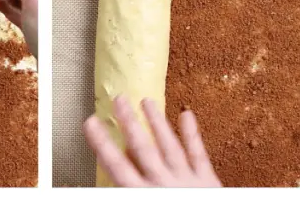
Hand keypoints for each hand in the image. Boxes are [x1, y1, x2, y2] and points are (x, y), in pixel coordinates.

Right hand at [83, 95, 221, 186]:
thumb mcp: (137, 209)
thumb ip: (118, 198)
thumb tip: (90, 190)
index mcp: (142, 196)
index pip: (116, 165)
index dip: (102, 143)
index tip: (91, 122)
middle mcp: (162, 184)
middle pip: (142, 147)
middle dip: (129, 122)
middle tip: (119, 99)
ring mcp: (186, 181)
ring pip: (168, 145)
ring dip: (157, 122)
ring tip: (147, 101)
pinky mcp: (209, 183)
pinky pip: (199, 154)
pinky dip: (192, 134)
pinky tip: (187, 116)